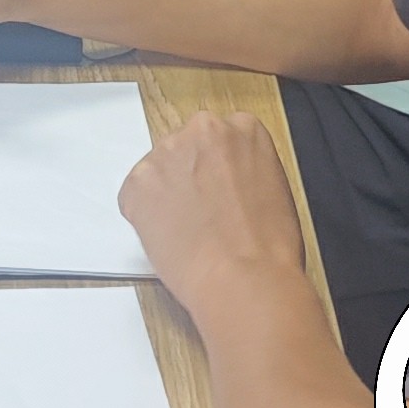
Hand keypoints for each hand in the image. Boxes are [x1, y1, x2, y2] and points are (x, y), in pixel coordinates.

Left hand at [119, 113, 310, 310]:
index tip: (218, 186)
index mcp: (243, 129)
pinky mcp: (138, 181)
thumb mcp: (274, 188)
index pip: (218, 137)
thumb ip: (244, 170)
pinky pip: (134, 196)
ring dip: (166, 194)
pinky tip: (170, 236)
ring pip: (159, 170)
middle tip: (202, 212)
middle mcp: (203, 130)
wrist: (244, 278)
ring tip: (188, 230)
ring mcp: (167, 153)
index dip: (216, 168)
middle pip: (186, 147)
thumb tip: (227, 180)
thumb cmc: (268, 247)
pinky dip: (145, 216)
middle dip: (189, 175)